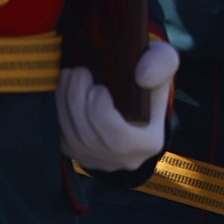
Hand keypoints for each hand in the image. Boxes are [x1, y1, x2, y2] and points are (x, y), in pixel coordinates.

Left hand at [56, 39, 177, 172]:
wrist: (136, 91)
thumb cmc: (148, 77)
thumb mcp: (164, 62)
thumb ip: (160, 64)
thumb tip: (142, 76)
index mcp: (148, 142)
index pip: (119, 139)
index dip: (102, 114)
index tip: (98, 87)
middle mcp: (125, 159)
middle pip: (91, 138)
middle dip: (77, 102)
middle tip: (77, 72)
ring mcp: (101, 160)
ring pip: (73, 139)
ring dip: (64, 104)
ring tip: (68, 76)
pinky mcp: (81, 156)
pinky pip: (62, 140)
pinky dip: (59, 114)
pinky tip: (63, 92)